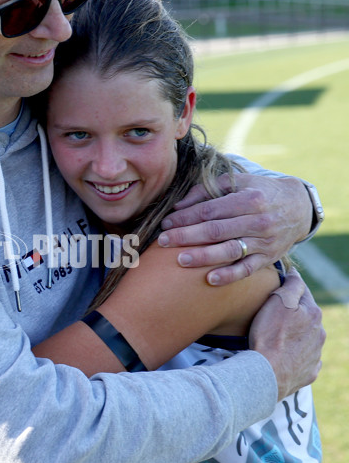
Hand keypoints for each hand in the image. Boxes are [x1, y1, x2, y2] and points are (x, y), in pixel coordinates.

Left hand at [157, 174, 312, 284]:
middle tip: (163, 241)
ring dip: (203, 256)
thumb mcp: (239, 183)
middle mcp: (258, 220)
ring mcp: (264, 241)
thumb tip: (178, 205)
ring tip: (180, 259)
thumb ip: (207, 191)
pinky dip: (230, 275)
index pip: (211, 210)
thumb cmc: (260, 192)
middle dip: (187, 236)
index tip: (166, 223)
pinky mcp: (268, 258)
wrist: (299, 207)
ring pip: (230, 251)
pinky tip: (210, 279)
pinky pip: (247, 269)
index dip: (186, 217)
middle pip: (216, 230)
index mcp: (249, 199)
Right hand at [248, 269, 324, 400]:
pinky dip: (295, 357)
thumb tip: (296, 273)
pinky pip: (304, 360)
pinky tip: (283, 357)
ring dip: (295, 336)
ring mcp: (316, 355)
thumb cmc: (269, 335)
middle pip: (305, 317)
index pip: (302, 293)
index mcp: (314, 313)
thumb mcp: (278, 301)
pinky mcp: (309, 373)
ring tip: (275, 340)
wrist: (266, 373)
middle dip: (293, 315)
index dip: (288, 290)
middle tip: (272, 318)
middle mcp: (320, 334)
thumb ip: (292, 284)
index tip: (275, 291)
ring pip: (306, 339)